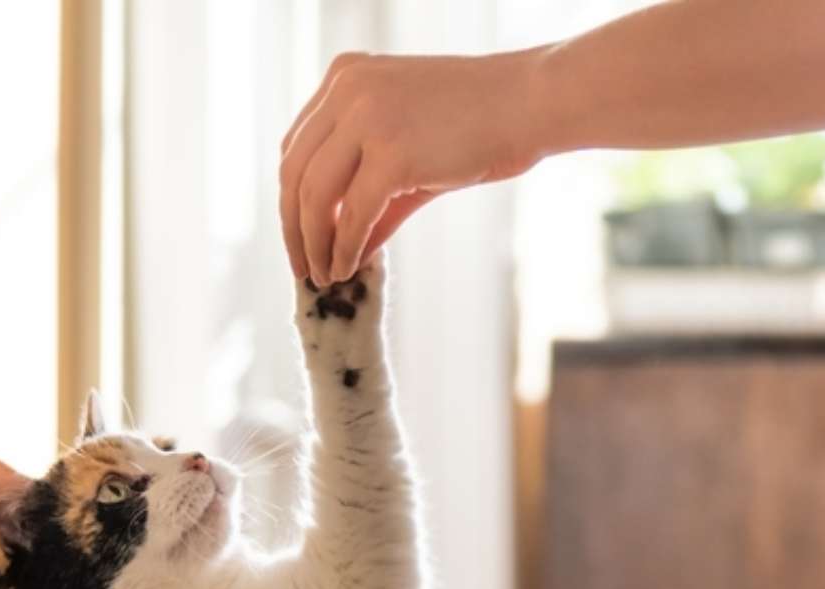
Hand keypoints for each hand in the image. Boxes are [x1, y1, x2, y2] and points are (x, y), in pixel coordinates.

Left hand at [279, 49, 547, 286]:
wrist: (532, 102)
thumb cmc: (483, 122)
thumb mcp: (412, 147)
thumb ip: (370, 188)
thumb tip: (347, 245)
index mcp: (345, 75)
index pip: (297, 145)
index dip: (292, 197)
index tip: (300, 234)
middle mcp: (347, 90)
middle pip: (294, 171)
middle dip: (294, 227)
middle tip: (303, 266)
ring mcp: (367, 119)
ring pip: (314, 195)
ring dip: (314, 244)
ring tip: (323, 276)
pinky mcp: (392, 154)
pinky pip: (352, 215)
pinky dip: (345, 249)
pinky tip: (347, 270)